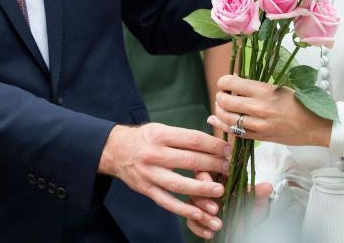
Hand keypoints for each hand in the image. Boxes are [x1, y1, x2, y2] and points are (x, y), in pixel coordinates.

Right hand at [98, 123, 229, 230]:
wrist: (115, 150)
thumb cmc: (145, 139)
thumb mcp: (161, 129)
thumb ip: (183, 137)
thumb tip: (213, 144)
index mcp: (161, 135)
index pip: (193, 139)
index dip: (213, 145)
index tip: (227, 150)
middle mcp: (154, 154)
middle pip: (189, 160)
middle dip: (212, 165)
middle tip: (228, 168)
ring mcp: (149, 173)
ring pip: (179, 184)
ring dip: (201, 189)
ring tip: (220, 191)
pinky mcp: (146, 189)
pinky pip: (167, 202)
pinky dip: (184, 209)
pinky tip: (199, 213)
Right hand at [186, 172, 273, 239]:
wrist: (246, 217)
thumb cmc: (246, 200)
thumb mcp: (252, 196)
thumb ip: (257, 191)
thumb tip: (268, 188)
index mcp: (214, 176)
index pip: (204, 173)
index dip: (208, 182)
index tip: (219, 190)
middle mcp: (203, 188)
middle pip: (195, 191)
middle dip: (204, 202)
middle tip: (216, 210)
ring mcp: (198, 203)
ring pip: (191, 207)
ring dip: (202, 217)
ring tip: (217, 225)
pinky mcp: (196, 216)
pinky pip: (191, 221)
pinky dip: (199, 228)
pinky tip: (210, 233)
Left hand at [208, 75, 332, 146]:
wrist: (314, 126)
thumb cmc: (299, 104)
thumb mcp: (279, 88)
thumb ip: (256, 86)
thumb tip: (234, 80)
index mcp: (265, 91)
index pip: (232, 83)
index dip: (223, 81)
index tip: (225, 82)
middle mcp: (259, 107)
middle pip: (225, 101)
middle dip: (220, 96)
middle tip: (223, 94)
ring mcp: (258, 124)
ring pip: (226, 118)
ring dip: (219, 111)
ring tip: (222, 106)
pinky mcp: (259, 137)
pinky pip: (234, 132)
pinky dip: (222, 125)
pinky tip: (217, 120)